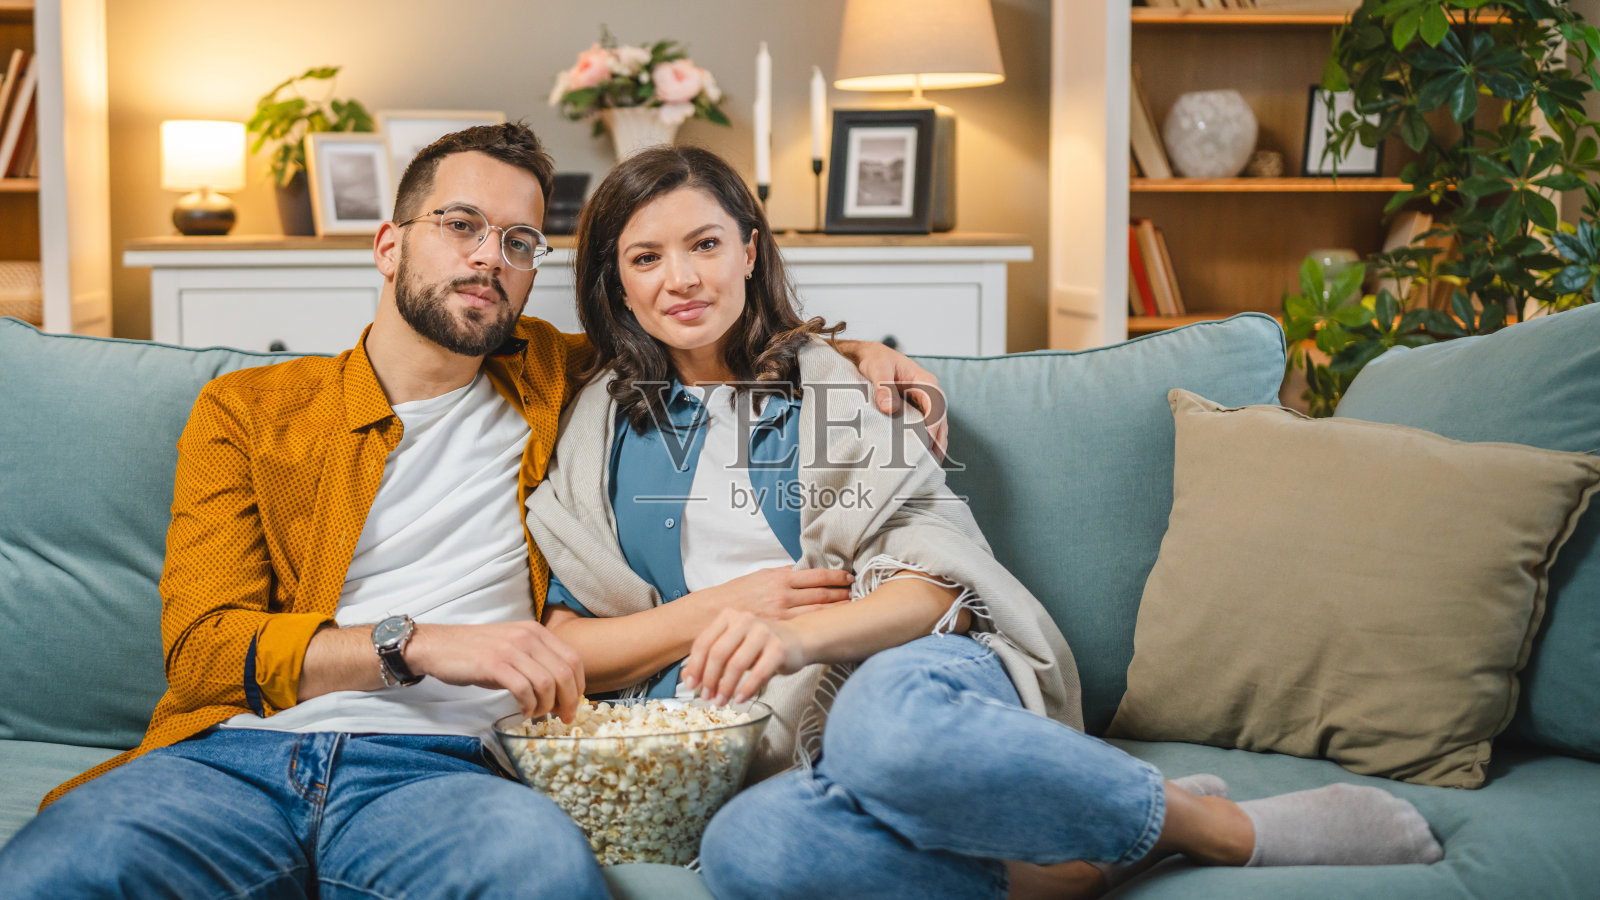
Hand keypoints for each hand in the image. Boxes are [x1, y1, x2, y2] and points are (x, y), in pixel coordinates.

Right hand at [404, 621, 585, 721]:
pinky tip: (523, 712)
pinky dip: (528, 706)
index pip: (573, 659)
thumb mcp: (513, 648)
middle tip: (562, 718)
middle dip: (568, 701)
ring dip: (546, 706)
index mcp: (536, 632)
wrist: (438, 645)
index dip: (579, 686)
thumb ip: (536, 662)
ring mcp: (510, 649)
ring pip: (546, 683)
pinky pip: (523, 689)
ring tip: (536, 714)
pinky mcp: (493, 664)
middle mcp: (527, 637)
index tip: (573, 704)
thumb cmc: (476, 652)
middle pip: (565, 673)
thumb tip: (560, 691)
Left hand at [682, 610, 808, 705]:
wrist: (797, 640)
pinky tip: (740, 698)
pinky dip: (746, 689)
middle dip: (709, 679)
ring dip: (726, 687)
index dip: (694, 666)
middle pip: (718, 653)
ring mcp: (764, 632)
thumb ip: (711, 657)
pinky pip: (758, 673)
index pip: (704, 642)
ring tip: (721, 701)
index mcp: (729, 616)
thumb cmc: (761, 645)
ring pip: (737, 664)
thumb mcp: (733, 646)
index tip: (690, 685)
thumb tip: (687, 677)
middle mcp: (745, 620)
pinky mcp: (779, 648)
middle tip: (706, 697)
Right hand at [691, 565, 852, 619]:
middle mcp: (784, 596)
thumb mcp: (760, 576)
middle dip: (842, 593)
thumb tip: (803, 568)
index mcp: (780, 578)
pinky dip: (822, 623)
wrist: (714, 614)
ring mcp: (782, 615)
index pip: (817, 576)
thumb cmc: (737, 594)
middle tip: (857, 591)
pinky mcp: (778, 629)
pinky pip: (806, 626)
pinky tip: (833, 624)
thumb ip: (783, 574)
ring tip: (852, 607)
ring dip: (837, 608)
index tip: (849, 577)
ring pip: (818, 611)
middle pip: (822, 594)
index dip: (837, 577)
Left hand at [838, 339, 949, 461]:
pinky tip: (922, 460)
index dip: (933, 426)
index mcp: (926, 382)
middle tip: (931, 466)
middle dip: (938, 443)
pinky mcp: (918, 411)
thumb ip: (883, 387)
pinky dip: (927, 444)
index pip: (936, 407)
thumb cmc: (876, 359)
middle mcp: (931, 394)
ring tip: (929, 469)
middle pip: (941, 422)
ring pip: (937, 428)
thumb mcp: (878, 369)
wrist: (870, 356)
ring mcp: (926, 404)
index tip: (926, 443)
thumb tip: (889, 408)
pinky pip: (927, 429)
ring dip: (935, 447)